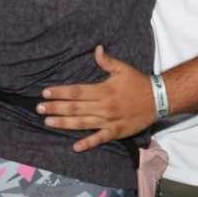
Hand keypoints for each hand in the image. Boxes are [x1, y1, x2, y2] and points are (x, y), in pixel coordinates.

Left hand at [37, 45, 155, 151]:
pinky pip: (100, 138)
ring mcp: (109, 120)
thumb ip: (107, 61)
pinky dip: (87, 143)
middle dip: (55, 107)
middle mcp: (104, 106)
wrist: (158, 99)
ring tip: (48, 122)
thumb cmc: (138, 82)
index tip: (45, 92)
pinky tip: (75, 147)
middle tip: (39, 108)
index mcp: (103, 90)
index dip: (60, 92)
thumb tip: (96, 49)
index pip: (76, 91)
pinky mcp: (116, 132)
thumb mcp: (123, 69)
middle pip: (75, 107)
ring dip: (64, 123)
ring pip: (82, 123)